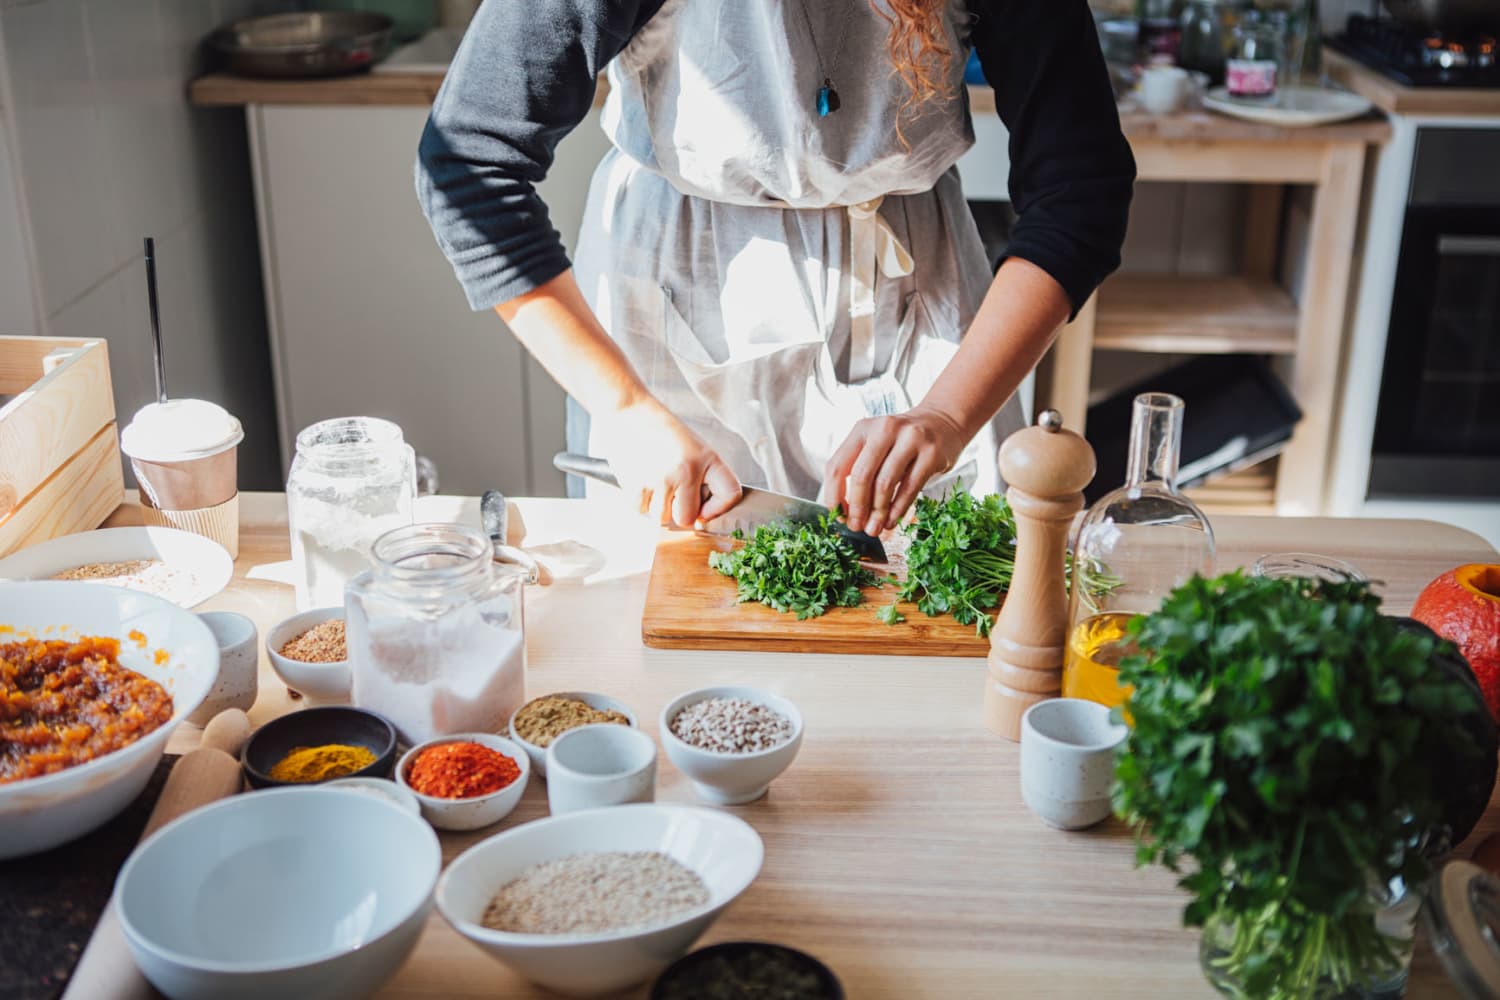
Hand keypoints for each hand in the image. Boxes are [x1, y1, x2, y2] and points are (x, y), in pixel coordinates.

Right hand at [593, 398, 741, 527]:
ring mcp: (662, 480)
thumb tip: (700, 518)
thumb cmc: (660, 430)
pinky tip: (641, 479)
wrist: (628, 410)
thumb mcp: (693, 447)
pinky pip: (641, 511)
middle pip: (688, 519)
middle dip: (679, 512)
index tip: (704, 509)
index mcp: (707, 458)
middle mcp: (687, 471)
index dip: (717, 508)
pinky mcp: (637, 486)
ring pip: (662, 518)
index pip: (730, 494)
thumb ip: (702, 478)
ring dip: (657, 507)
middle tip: (671, 493)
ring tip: (654, 481)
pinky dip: (640, 501)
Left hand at [822, 405, 966, 534]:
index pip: (837, 466)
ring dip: (878, 512)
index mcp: (862, 429)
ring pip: (885, 484)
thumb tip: (846, 513)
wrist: (942, 422)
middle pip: (861, 476)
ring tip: (875, 528)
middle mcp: (884, 429)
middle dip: (857, 507)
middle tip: (857, 526)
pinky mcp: (930, 453)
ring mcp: (910, 439)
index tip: (838, 515)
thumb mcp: (875, 444)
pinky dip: (898, 509)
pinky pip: (909, 488)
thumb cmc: (901, 441)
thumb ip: (859, 469)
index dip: (834, 496)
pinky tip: (891, 520)